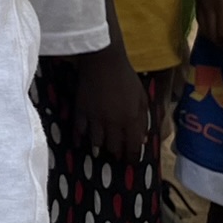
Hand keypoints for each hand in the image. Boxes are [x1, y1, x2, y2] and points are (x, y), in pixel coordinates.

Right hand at [70, 44, 148, 163]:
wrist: (102, 61)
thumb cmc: (126, 78)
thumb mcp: (142, 98)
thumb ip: (143, 120)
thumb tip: (142, 140)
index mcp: (131, 119)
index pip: (132, 146)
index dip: (132, 157)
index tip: (131, 162)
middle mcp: (113, 122)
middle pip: (113, 146)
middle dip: (116, 154)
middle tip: (115, 157)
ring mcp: (95, 117)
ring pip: (96, 142)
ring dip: (99, 149)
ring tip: (99, 152)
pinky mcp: (81, 110)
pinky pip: (79, 130)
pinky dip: (80, 138)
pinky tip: (81, 142)